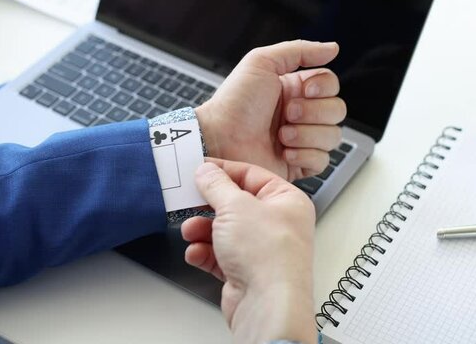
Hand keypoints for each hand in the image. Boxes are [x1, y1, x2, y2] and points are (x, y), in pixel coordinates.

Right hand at [181, 159, 315, 343]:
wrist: (267, 305)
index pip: (251, 175)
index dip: (223, 170)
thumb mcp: (235, 206)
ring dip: (202, 231)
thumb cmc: (268, 256)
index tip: (200, 169)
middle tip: (188, 199)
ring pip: (224, 231)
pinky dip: (205, 253)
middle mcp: (277, 224)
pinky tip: (196, 253)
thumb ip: (216, 185)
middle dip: (208, 206)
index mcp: (287, 201)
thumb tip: (206, 172)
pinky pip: (219, 255)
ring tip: (190, 231)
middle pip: (235, 205)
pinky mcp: (246, 271)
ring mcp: (261, 250)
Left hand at [195, 40, 345, 181]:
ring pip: (333, 136)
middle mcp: (301, 114)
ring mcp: (301, 140)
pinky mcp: (298, 164)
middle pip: (337, 110)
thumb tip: (334, 48)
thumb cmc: (234, 102)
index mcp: (295, 90)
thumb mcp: (261, 62)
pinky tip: (284, 153)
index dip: (324, 88)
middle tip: (287, 114)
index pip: (330, 85)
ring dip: (307, 134)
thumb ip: (299, 51)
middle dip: (313, 112)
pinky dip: (305, 155)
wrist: (218, 140)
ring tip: (281, 136)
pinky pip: (322, 161)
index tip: (305, 90)